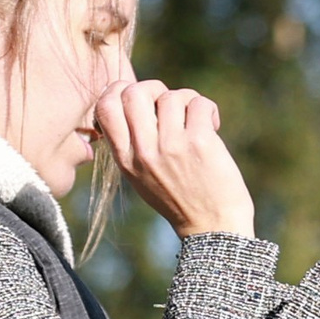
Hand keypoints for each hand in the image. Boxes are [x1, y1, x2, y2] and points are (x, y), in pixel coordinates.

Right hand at [94, 80, 257, 238]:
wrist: (214, 229)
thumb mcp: (142, 177)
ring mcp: (171, 147)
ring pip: (171, 95)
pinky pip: (198, 103)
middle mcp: (144, 152)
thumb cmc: (180, 200)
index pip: (105, 107)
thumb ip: (133, 143)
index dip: (119, 90)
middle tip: (170, 107)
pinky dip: (208, 110)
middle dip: (153, 89)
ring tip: (196, 122)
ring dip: (187, 102)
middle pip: (134, 91)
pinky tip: (212, 126)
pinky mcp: (200, 143)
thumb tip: (134, 98)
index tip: (140, 99)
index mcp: (126, 160)